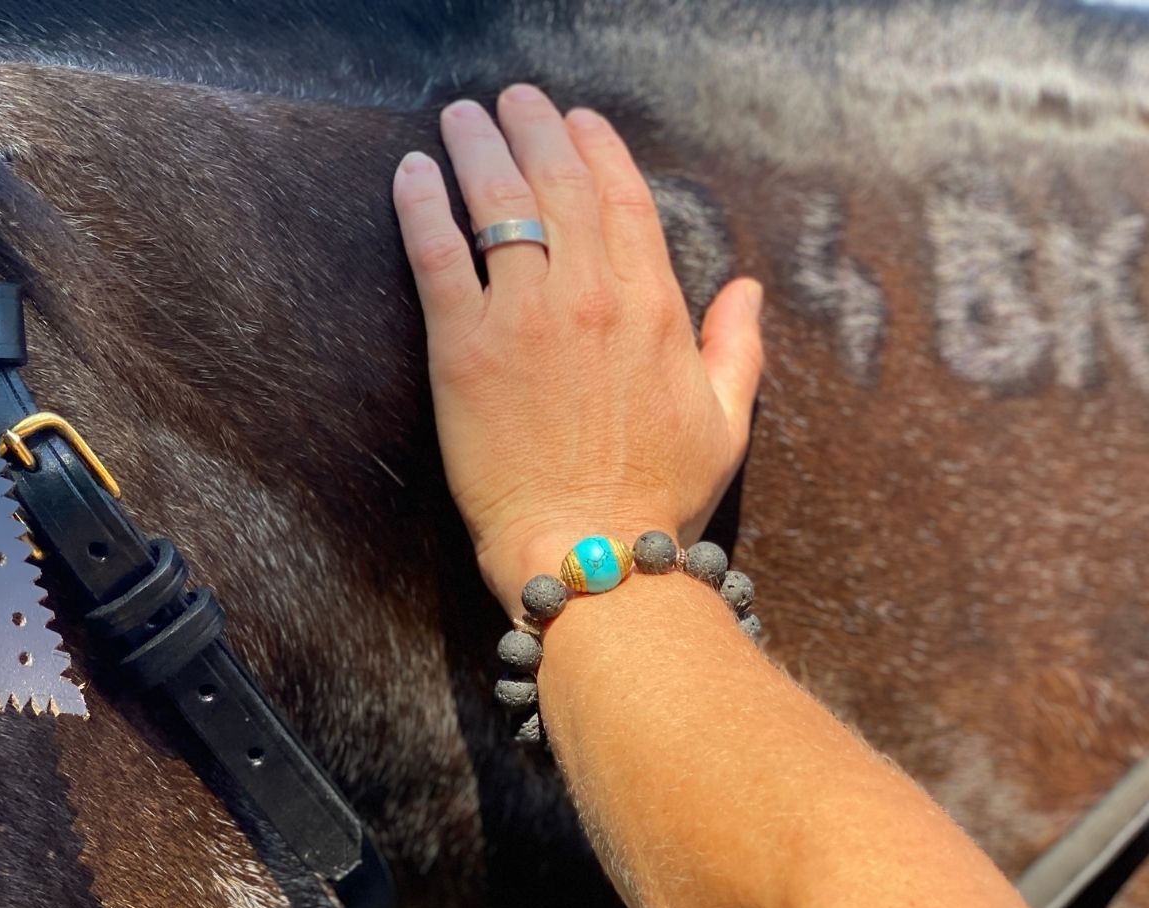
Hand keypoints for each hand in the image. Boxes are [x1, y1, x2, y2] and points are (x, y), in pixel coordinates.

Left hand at [392, 83, 762, 617]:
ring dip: (477, 148)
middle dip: (533, 127)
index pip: (622, 198)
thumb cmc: (657, 499)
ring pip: (497, 203)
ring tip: (462, 117)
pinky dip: (423, 207)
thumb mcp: (726, 425)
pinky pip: (438, 255)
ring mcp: (524, 318)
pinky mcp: (464, 351)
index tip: (577, 119)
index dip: (597, 147)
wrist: (589, 553)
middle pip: (557, 183)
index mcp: (652, 308)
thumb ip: (738, 348)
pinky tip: (414, 174)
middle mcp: (589, 296)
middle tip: (512, 100)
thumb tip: (747, 289)